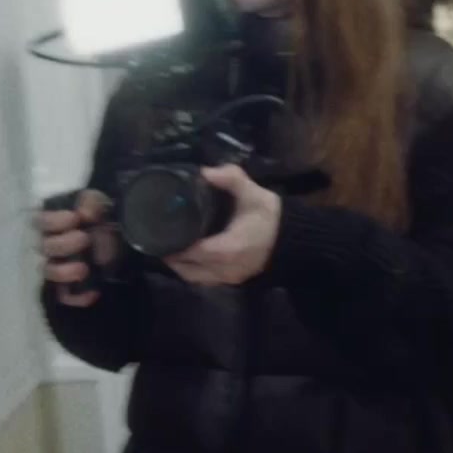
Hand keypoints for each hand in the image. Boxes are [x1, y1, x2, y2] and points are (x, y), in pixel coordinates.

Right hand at [36, 189, 115, 306]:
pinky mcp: (70, 286)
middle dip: (63, 244)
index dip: (53, 221)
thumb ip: (91, 203)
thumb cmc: (102, 219)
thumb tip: (84, 213)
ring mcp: (59, 267)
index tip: (75, 218)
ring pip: (48, 272)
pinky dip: (77, 297)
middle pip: (44, 247)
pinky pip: (65, 296)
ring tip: (84, 269)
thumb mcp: (100, 203)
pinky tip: (93, 293)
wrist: (121, 241)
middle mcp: (51, 245)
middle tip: (84, 239)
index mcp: (54, 223)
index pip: (40, 221)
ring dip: (63, 271)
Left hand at [163, 165, 279, 286]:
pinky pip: (203, 280)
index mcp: (228, 249)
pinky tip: (185, 256)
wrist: (295, 239)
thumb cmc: (271, 217)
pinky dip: (191, 270)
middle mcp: (226, 268)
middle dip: (171, 254)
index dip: (173, 244)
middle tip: (157, 236)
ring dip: (179, 264)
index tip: (158, 230)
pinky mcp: (232, 281)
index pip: (192, 252)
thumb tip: (205, 171)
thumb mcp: (253, 193)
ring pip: (193, 277)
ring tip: (167, 246)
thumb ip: (231, 179)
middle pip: (186, 267)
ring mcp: (229, 278)